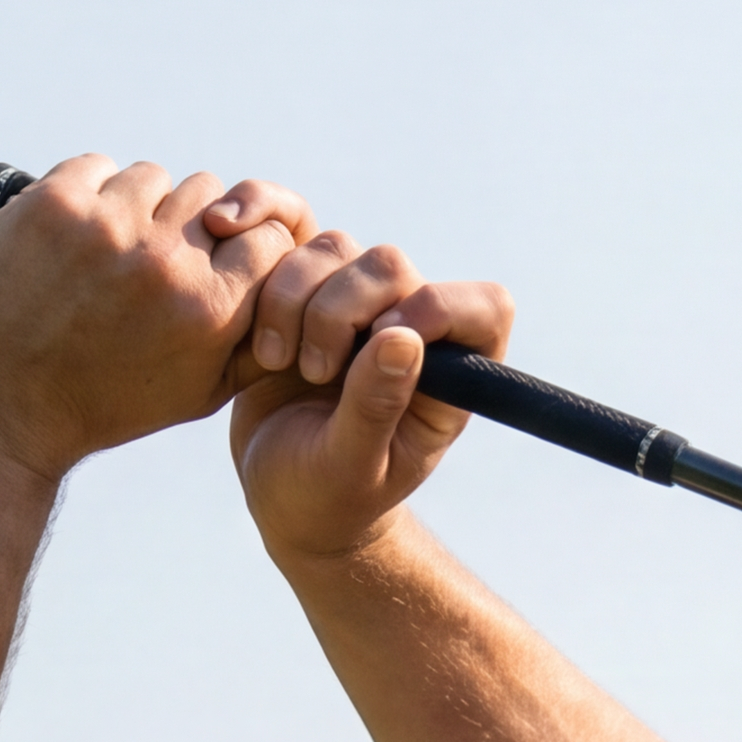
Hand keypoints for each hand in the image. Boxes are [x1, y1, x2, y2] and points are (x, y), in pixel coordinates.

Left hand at [0, 156, 311, 482]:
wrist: (0, 404)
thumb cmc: (105, 404)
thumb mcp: (197, 393)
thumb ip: (252, 343)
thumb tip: (291, 287)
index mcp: (211, 312)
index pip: (269, 236)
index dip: (252, 243)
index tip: (226, 255)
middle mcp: (166, 264)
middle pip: (214, 197)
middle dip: (194, 222)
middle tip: (159, 256)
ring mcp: (109, 227)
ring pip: (155, 177)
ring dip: (141, 204)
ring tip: (113, 249)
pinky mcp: (56, 203)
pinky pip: (98, 166)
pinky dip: (91, 192)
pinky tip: (76, 233)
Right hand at [229, 227, 516, 571]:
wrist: (277, 492)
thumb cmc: (326, 498)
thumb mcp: (350, 468)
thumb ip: (376, 406)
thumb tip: (403, 337)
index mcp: (451, 377)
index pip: (485, 307)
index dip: (437, 308)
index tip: (381, 341)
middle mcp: (412, 329)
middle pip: (392, 265)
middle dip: (339, 310)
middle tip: (313, 374)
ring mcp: (359, 303)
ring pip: (335, 248)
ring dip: (292, 301)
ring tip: (277, 363)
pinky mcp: (308, 288)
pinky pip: (290, 244)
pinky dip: (265, 279)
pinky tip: (256, 339)